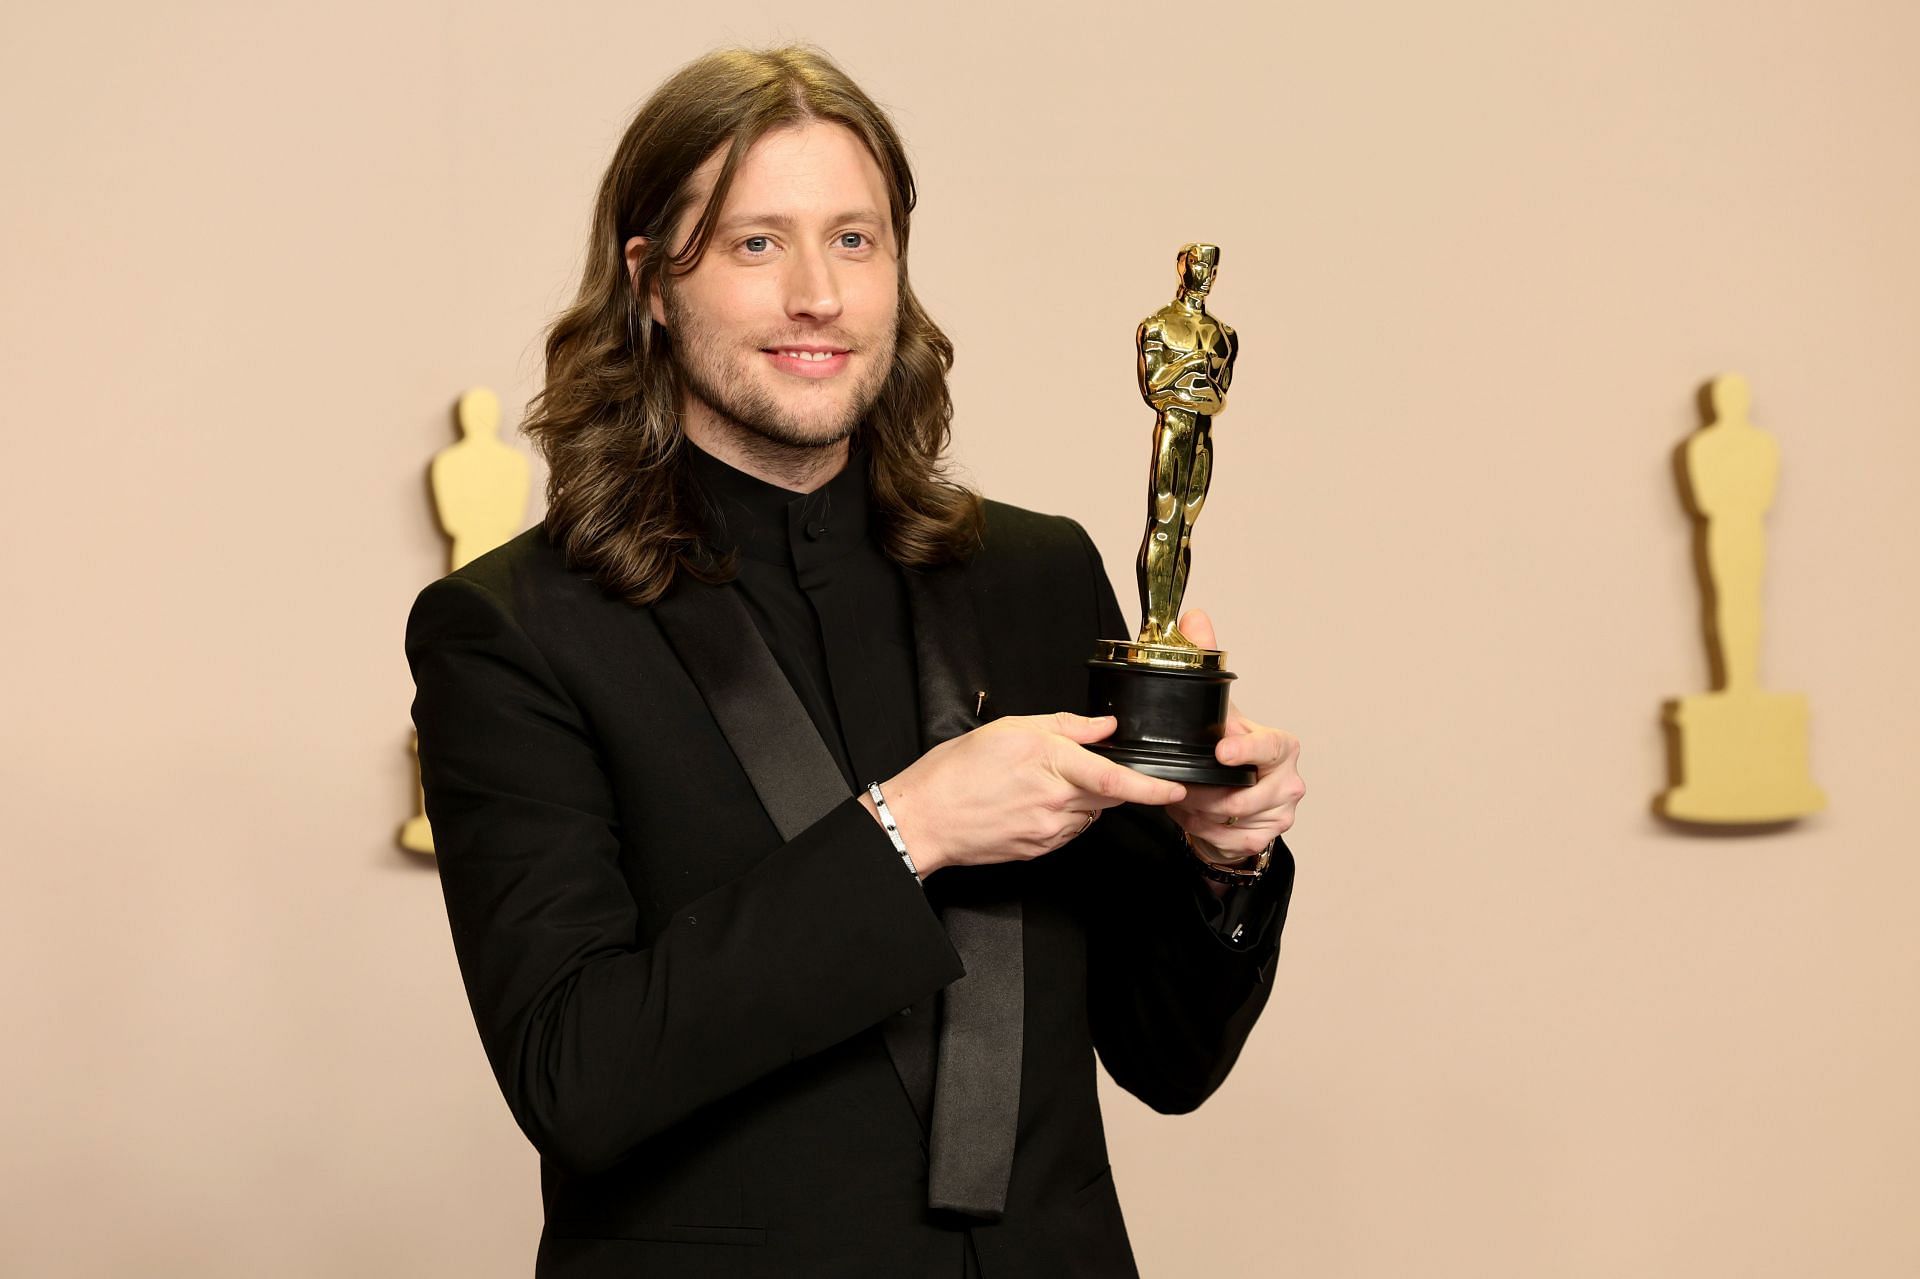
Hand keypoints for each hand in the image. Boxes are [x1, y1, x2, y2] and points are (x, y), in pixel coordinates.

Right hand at [863, 712, 1186, 876]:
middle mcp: (1055, 800)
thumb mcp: (1009, 729)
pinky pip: (1070, 830)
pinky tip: (1035, 803)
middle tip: (1084, 770)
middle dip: (1117, 784)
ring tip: (1042, 783)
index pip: (1115, 777)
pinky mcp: (1040, 849)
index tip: (1177, 789)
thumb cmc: (956, 771)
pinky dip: (1066, 814)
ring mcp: (1049, 830)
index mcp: (1049, 762)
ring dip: (1084, 797)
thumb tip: (1103, 726)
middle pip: (1110, 795)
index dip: (1152, 787)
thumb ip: (1063, 726)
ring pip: (1090, 812)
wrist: (925, 818)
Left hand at [1165, 609, 1306, 862]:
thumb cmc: (1225, 751)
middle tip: (1182, 790)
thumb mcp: (1215, 708)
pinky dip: (1208, 833)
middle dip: (1209, 795)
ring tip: (1183, 803)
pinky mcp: (1269, 837)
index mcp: (1280, 745)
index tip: (1221, 752)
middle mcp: (1289, 779)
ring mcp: (1282, 811)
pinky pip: (1233, 840)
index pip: (1271, 746)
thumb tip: (1195, 617)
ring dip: (1202, 815)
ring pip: (1236, 821)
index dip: (1247, 750)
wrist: (1229, 800)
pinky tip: (1195, 821)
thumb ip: (1205, 659)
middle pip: (1250, 794)